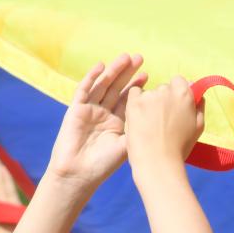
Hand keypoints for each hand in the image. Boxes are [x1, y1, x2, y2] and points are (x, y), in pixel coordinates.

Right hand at [44, 53, 146, 192]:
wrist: (79, 174)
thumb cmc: (104, 164)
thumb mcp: (127, 144)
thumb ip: (137, 128)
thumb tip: (158, 115)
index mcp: (116, 122)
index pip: (127, 100)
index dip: (137, 87)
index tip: (149, 75)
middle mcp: (103, 114)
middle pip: (116, 88)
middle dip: (127, 73)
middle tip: (139, 58)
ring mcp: (89, 110)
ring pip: (102, 85)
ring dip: (113, 71)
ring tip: (125, 58)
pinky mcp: (76, 110)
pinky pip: (84, 90)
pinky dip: (91, 77)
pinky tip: (100, 66)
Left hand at [125, 75, 204, 168]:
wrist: (157, 162)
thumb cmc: (180, 148)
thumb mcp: (198, 127)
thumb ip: (199, 106)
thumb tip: (198, 94)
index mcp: (184, 94)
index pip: (180, 81)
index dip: (178, 93)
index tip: (175, 107)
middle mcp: (167, 90)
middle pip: (164, 88)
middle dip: (164, 100)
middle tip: (162, 121)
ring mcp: (149, 96)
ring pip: (149, 93)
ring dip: (149, 103)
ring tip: (150, 125)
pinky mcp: (134, 103)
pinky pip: (134, 93)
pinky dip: (136, 101)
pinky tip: (138, 117)